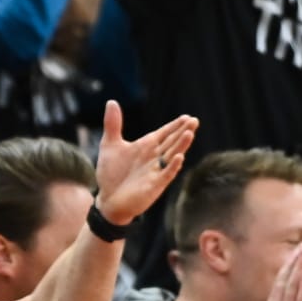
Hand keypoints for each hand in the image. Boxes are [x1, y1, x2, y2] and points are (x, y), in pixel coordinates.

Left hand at [92, 101, 197, 224]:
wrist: (107, 199)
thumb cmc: (111, 173)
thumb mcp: (110, 144)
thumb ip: (113, 124)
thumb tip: (112, 101)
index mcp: (145, 147)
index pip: (164, 134)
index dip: (175, 126)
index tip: (187, 117)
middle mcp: (154, 158)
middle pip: (171, 142)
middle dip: (182, 131)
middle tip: (194, 120)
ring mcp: (155, 171)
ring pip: (171, 155)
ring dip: (180, 145)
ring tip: (189, 133)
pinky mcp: (154, 185)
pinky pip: (165, 174)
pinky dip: (172, 166)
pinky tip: (179, 157)